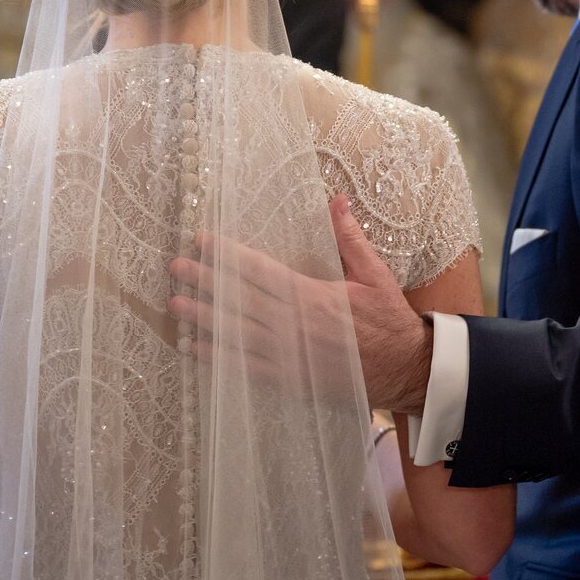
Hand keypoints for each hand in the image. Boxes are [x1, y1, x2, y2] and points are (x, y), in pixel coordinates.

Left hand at [168, 195, 432, 413]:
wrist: (404, 371)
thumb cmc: (390, 321)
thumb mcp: (375, 275)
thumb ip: (350, 239)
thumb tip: (335, 200)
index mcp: (312, 297)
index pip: (260, 270)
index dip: (228, 255)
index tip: (202, 240)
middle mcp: (294, 326)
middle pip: (240, 300)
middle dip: (205, 282)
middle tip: (176, 267)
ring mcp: (289, 356)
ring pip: (236, 334)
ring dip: (203, 319)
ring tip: (175, 305)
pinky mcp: (290, 380)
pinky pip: (246, 367)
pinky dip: (219, 358)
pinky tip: (196, 348)